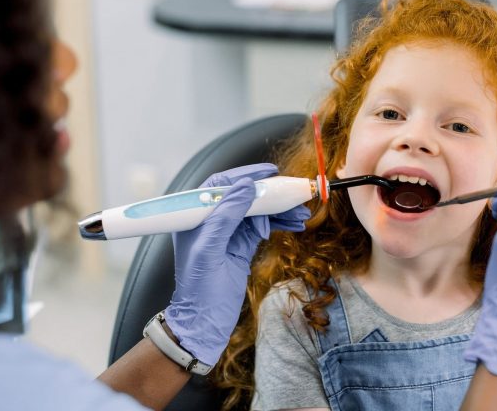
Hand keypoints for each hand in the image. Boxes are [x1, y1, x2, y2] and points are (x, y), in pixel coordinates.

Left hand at [164, 163, 309, 365]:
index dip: (245, 175)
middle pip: (244, 196)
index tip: (269, 173)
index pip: (220, 185)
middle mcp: (212, 221)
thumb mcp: (209, 251)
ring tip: (300, 214)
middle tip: (294, 194)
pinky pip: (262, 227)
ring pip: (256, 212)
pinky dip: (278, 224)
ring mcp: (227, 233)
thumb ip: (225, 217)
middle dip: (270, 195)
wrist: (203, 324)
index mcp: (196, 217)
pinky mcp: (241, 246)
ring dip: (279, 211)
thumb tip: (244, 187)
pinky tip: (294, 224)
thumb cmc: (198, 291)